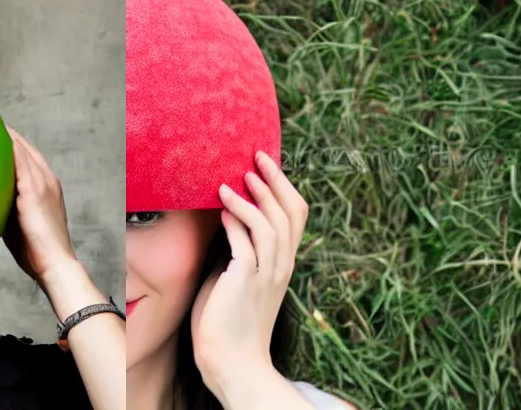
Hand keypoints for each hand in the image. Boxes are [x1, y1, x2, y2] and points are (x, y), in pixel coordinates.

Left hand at [1, 127, 78, 285]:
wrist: (55, 263)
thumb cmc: (36, 249)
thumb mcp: (19, 223)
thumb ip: (6, 206)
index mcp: (46, 186)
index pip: (29, 157)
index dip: (14, 144)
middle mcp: (47, 179)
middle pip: (26, 149)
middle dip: (9, 136)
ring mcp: (42, 184)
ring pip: (23, 152)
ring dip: (8, 138)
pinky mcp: (34, 192)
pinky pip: (21, 164)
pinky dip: (11, 151)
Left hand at [191, 151, 307, 394]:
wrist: (231, 364)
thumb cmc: (229, 323)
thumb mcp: (241, 278)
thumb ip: (242, 250)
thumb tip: (228, 218)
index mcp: (284, 264)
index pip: (296, 216)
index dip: (285, 186)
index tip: (268, 164)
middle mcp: (281, 266)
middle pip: (289, 213)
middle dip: (274, 181)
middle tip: (257, 156)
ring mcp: (266, 275)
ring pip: (272, 224)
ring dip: (254, 197)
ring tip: (236, 179)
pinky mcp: (246, 282)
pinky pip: (246, 242)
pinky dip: (236, 220)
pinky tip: (223, 206)